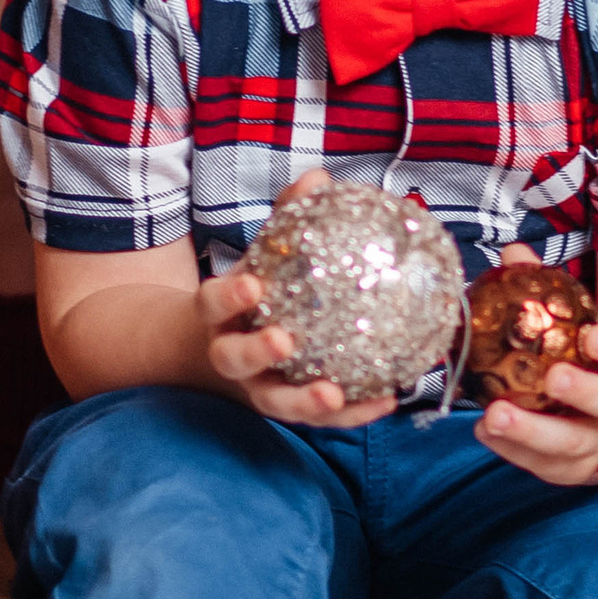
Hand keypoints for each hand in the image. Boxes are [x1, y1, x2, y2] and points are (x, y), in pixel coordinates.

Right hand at [201, 178, 396, 429]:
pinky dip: (350, 415)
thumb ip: (288, 217)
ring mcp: (257, 386)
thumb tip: (318, 177)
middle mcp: (231, 353)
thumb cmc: (259, 287)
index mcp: (220, 312)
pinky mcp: (288, 408)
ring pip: (271, 400)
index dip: (228, 297)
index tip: (252, 285)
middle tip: (284, 343)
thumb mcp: (266, 253)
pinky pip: (318, 420)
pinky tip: (385, 401)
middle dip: (256, 353)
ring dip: (301, 401)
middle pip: (233, 359)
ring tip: (332, 394)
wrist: (231, 340)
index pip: (212, 303)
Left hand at [475, 246, 597, 483]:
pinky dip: (508, 447)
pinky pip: (538, 462)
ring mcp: (591, 441)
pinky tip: (481, 429)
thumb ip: (545, 290)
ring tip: (495, 415)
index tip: (594, 337)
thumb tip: (513, 254)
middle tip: (554, 379)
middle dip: (584, 390)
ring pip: (569, 441)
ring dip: (532, 430)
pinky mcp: (565, 468)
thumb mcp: (570, 327)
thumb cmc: (578, 362)